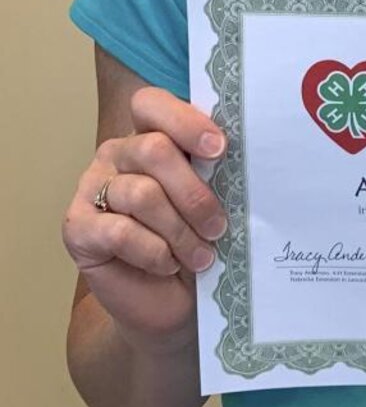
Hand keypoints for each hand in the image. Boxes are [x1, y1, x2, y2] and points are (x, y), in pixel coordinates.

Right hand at [62, 87, 227, 350]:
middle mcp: (117, 153)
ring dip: (180, 230)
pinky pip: (121, 232)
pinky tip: (168, 266)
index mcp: (149, 133)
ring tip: (201, 256)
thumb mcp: (210, 199)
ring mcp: (92, 188)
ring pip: (142, 194)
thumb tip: (246, 153)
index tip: (219, 149)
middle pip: (154, 150)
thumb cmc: (194, 241)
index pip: (151, 104)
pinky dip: (154, 252)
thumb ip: (212, 170)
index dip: (185, 121)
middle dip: (194, 192)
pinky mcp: (78, 227)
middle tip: (219, 225)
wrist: (167, 302)